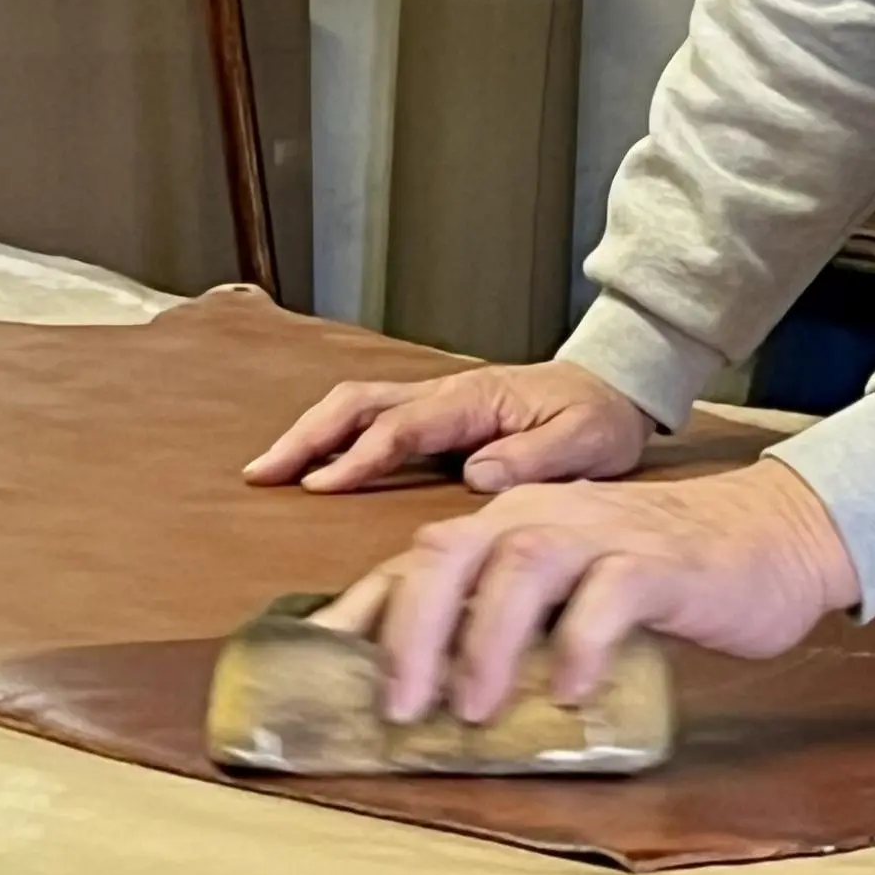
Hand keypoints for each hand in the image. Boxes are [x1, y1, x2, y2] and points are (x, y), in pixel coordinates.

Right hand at [242, 361, 652, 492]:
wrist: (612, 387)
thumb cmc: (598, 418)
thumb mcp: (586, 442)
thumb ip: (535, 458)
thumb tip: (475, 474)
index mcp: (474, 400)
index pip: (402, 427)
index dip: (358, 457)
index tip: (318, 487)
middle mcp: (445, 393)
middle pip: (358, 404)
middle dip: (306, 437)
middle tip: (262, 474)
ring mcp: (436, 400)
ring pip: (355, 405)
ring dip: (309, 433)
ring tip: (268, 470)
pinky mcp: (436, 415)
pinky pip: (371, 418)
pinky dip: (332, 436)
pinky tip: (312, 465)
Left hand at [362, 459, 859, 723]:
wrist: (767, 536)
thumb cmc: (653, 573)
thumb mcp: (567, 591)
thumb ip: (510, 621)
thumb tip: (438, 689)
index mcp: (507, 526)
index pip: (416, 562)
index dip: (363, 612)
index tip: (323, 667)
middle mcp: (539, 517)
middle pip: (448, 553)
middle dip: (410, 632)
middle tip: (398, 708)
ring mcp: (600, 533)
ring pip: (519, 567)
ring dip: (485, 642)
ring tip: (470, 712)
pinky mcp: (658, 562)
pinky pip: (609, 595)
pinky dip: (580, 643)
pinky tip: (568, 692)